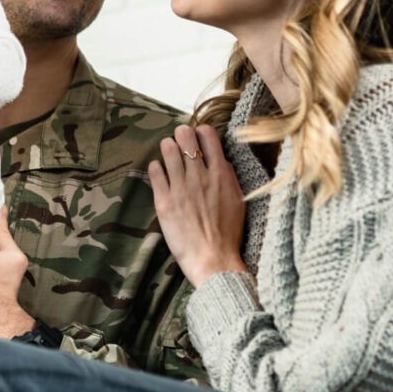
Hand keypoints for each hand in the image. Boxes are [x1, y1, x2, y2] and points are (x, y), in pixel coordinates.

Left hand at [148, 124, 247, 286]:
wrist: (214, 259)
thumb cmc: (228, 234)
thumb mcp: (237, 200)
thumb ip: (228, 177)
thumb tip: (220, 160)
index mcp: (221, 174)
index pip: (208, 135)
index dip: (201, 132)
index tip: (198, 138)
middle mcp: (200, 176)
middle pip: (185, 137)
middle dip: (181, 134)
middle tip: (180, 141)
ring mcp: (180, 187)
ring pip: (168, 149)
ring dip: (167, 147)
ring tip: (168, 153)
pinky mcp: (164, 201)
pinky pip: (155, 171)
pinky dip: (156, 166)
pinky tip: (159, 171)